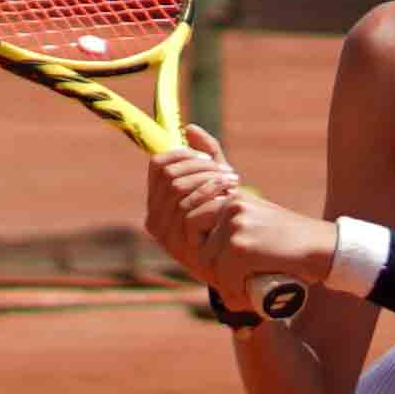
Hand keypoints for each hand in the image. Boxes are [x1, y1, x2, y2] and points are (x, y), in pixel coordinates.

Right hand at [144, 124, 240, 296]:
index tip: (211, 160)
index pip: (159, 164)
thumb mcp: (218, 185)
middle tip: (229, 174)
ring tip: (234, 185)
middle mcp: (155, 218)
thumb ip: (207, 156)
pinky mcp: (178, 246)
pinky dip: (213, 198)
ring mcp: (164, 234)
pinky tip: (231, 200)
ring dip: (211, 181)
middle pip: (170, 175)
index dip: (185, 155)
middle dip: (203, 168)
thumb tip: (189, 129)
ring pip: (179, 190)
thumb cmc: (228, 220)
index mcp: (158, 202)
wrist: (239, 264)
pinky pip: (190, 210)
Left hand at [207, 186, 332, 308]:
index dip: (202, 250)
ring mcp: (236, 225)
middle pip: (197, 244)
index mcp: (233, 198)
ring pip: (209, 263)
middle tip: (229, 285)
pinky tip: (247, 300)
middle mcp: (231, 206)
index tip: (220, 269)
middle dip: (208, 268)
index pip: (193, 223)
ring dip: (222, 285)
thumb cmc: (293, 244)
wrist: (325, 248)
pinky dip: (233, 294)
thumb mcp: (260, 223)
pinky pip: (224, 277)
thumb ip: (236, 226)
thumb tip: (200, 248)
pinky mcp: (242, 247)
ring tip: (241, 294)